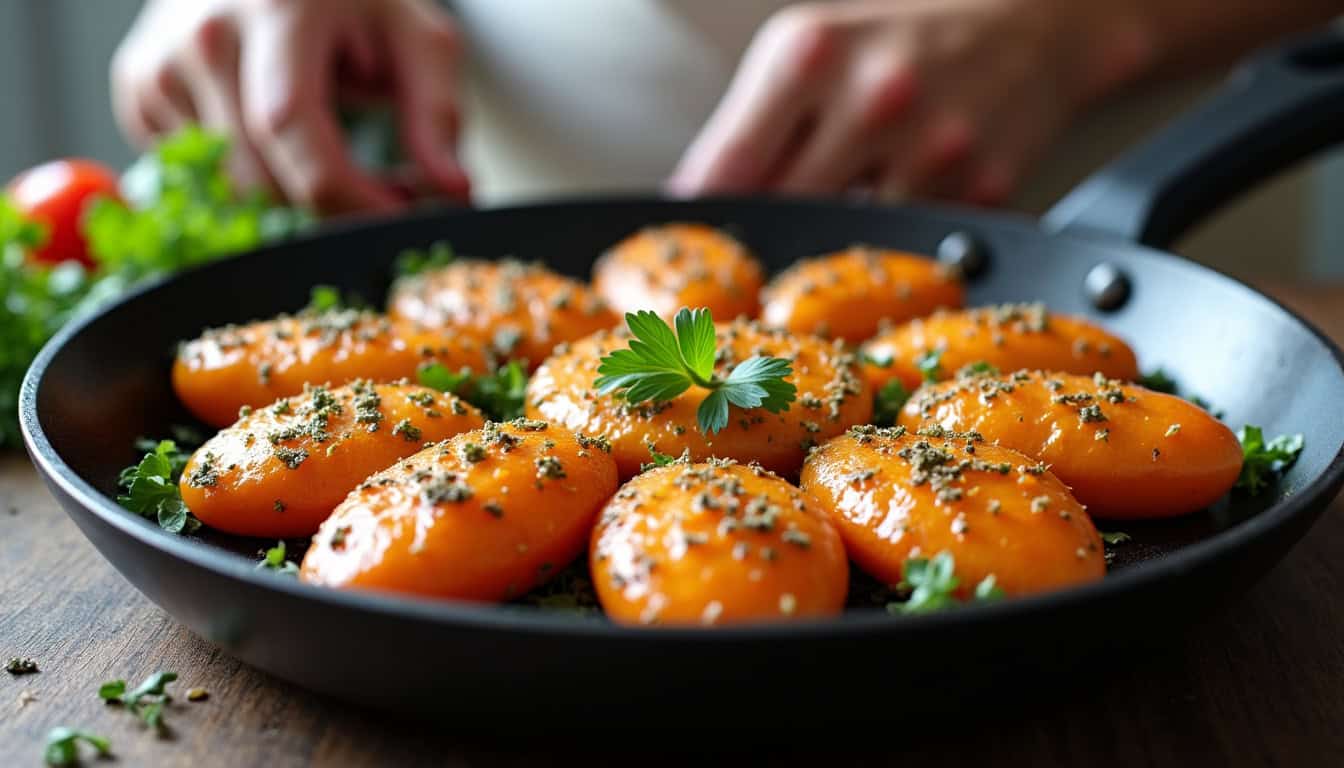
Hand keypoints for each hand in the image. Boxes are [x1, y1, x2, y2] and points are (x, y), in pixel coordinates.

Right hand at [111, 0, 470, 213]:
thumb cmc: (348, 1)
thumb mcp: (415, 38)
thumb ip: (436, 113)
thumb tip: (453, 192)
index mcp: (275, 10)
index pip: (291, 126)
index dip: (345, 193)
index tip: (396, 219)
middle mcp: (204, 36)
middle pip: (259, 175)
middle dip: (329, 208)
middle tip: (382, 191)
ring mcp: (159, 67)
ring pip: (228, 191)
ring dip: (292, 204)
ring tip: (336, 163)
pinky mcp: (139, 95)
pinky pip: (201, 180)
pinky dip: (251, 185)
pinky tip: (278, 145)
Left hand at [668, 0, 1153, 205]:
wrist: (1036, 22)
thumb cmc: (907, 33)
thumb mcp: (816, 48)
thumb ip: (758, 122)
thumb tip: (699, 203)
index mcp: (811, 54)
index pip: (725, 167)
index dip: (701, 216)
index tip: (689, 244)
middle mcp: (872, 99)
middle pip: (782, 212)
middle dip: (767, 233)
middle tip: (760, 246)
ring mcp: (933, 149)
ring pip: (848, 242)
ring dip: (834, 243)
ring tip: (846, 211)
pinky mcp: (982, 192)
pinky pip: (911, 244)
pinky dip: (893, 240)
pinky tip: (900, 205)